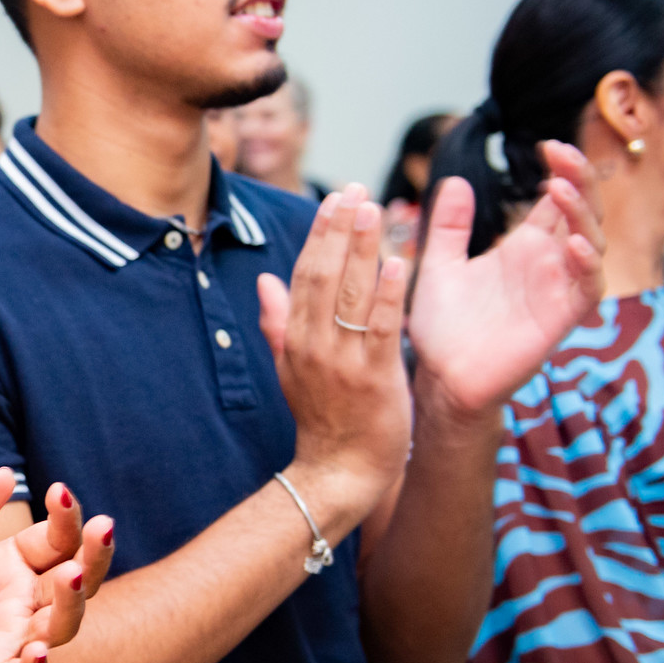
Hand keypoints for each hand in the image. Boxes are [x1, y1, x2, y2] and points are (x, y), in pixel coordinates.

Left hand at [0, 471, 114, 662]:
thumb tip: (6, 471)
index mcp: (17, 566)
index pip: (58, 539)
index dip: (66, 517)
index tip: (59, 490)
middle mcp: (24, 604)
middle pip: (75, 581)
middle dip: (93, 555)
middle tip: (102, 526)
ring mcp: (11, 642)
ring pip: (58, 627)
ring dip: (71, 604)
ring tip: (71, 575)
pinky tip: (37, 652)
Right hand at [256, 188, 413, 529]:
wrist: (339, 472)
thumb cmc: (323, 419)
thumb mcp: (290, 369)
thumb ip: (278, 322)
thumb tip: (265, 281)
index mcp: (296, 340)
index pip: (304, 276)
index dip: (319, 235)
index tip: (333, 199)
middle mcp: (314, 346)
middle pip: (324, 276)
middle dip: (339, 230)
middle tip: (355, 190)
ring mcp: (343, 362)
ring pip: (350, 295)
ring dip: (362, 249)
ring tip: (373, 210)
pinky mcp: (374, 378)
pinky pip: (380, 329)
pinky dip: (387, 295)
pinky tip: (398, 263)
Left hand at [408, 142, 603, 416]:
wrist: (439, 377)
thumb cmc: (442, 326)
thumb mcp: (439, 265)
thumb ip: (448, 226)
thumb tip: (453, 180)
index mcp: (522, 247)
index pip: (556, 200)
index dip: (561, 171)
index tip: (549, 146)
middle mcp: (546, 264)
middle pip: (581, 213)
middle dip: (578, 181)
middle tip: (562, 153)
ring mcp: (556, 291)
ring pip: (591, 243)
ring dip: (582, 215)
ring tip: (562, 189)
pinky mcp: (560, 320)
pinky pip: (587, 289)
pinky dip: (585, 265)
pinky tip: (572, 244)